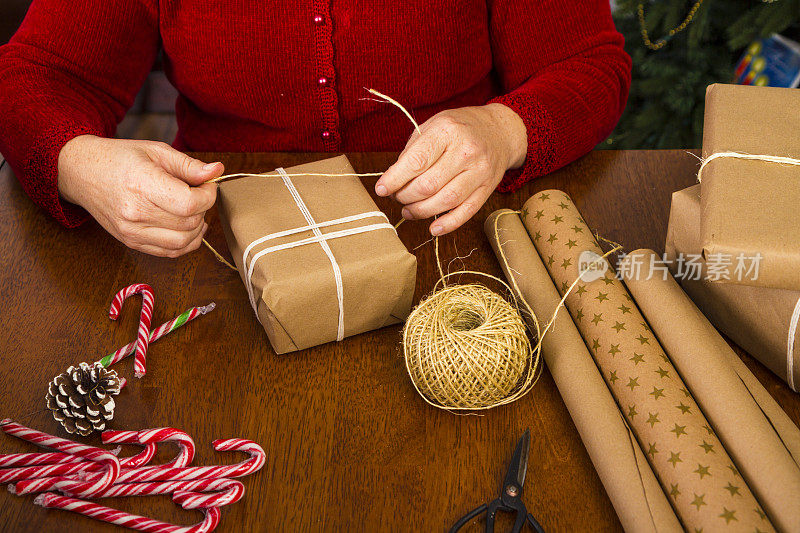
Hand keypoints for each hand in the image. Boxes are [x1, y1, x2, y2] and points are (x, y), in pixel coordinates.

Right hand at [57, 135, 223, 256]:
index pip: (190, 204)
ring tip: (193, 210)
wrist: (82, 173)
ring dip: (197, 228)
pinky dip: (185, 242)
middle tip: (198, 194)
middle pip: (189, 223)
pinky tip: (186, 226)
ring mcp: (132, 232)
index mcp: (142, 185)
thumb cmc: (119, 158)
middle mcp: (135, 213)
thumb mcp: (156, 151)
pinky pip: (169, 252)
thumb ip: (188, 165)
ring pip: (183, 243)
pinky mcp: (131, 242)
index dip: (208, 196)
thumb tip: (216, 171)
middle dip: (204, 209)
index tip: (207, 185)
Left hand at [375, 103, 526, 234]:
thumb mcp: (433, 125)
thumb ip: (413, 151)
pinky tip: (434, 228)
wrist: (499, 131)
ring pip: (445, 201)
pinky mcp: (488, 188)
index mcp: (447, 131)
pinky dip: (449, 224)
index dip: (394, 179)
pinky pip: (467, 211)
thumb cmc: (460, 128)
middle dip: (406, 196)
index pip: (416, 161)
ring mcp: (479, 171)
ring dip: (421, 211)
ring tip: (409, 211)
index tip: (381, 189)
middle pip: (428, 185)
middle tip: (398, 197)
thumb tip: (394, 180)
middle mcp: (466, 151)